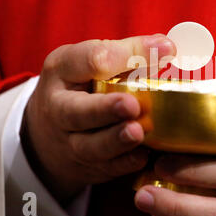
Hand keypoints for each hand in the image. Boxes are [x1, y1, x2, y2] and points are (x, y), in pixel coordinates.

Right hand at [22, 35, 175, 203]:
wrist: (48, 132)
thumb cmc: (79, 88)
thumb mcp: (90, 62)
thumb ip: (128, 53)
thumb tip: (167, 47)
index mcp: (62, 71)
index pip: (90, 59)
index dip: (127, 55)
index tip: (165, 49)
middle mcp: (59, 109)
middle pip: (77, 112)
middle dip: (104, 109)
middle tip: (131, 105)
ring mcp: (68, 142)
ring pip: (88, 146)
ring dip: (115, 141)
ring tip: (137, 133)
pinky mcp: (85, 166)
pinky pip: (104, 169)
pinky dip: (124, 164)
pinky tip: (144, 156)